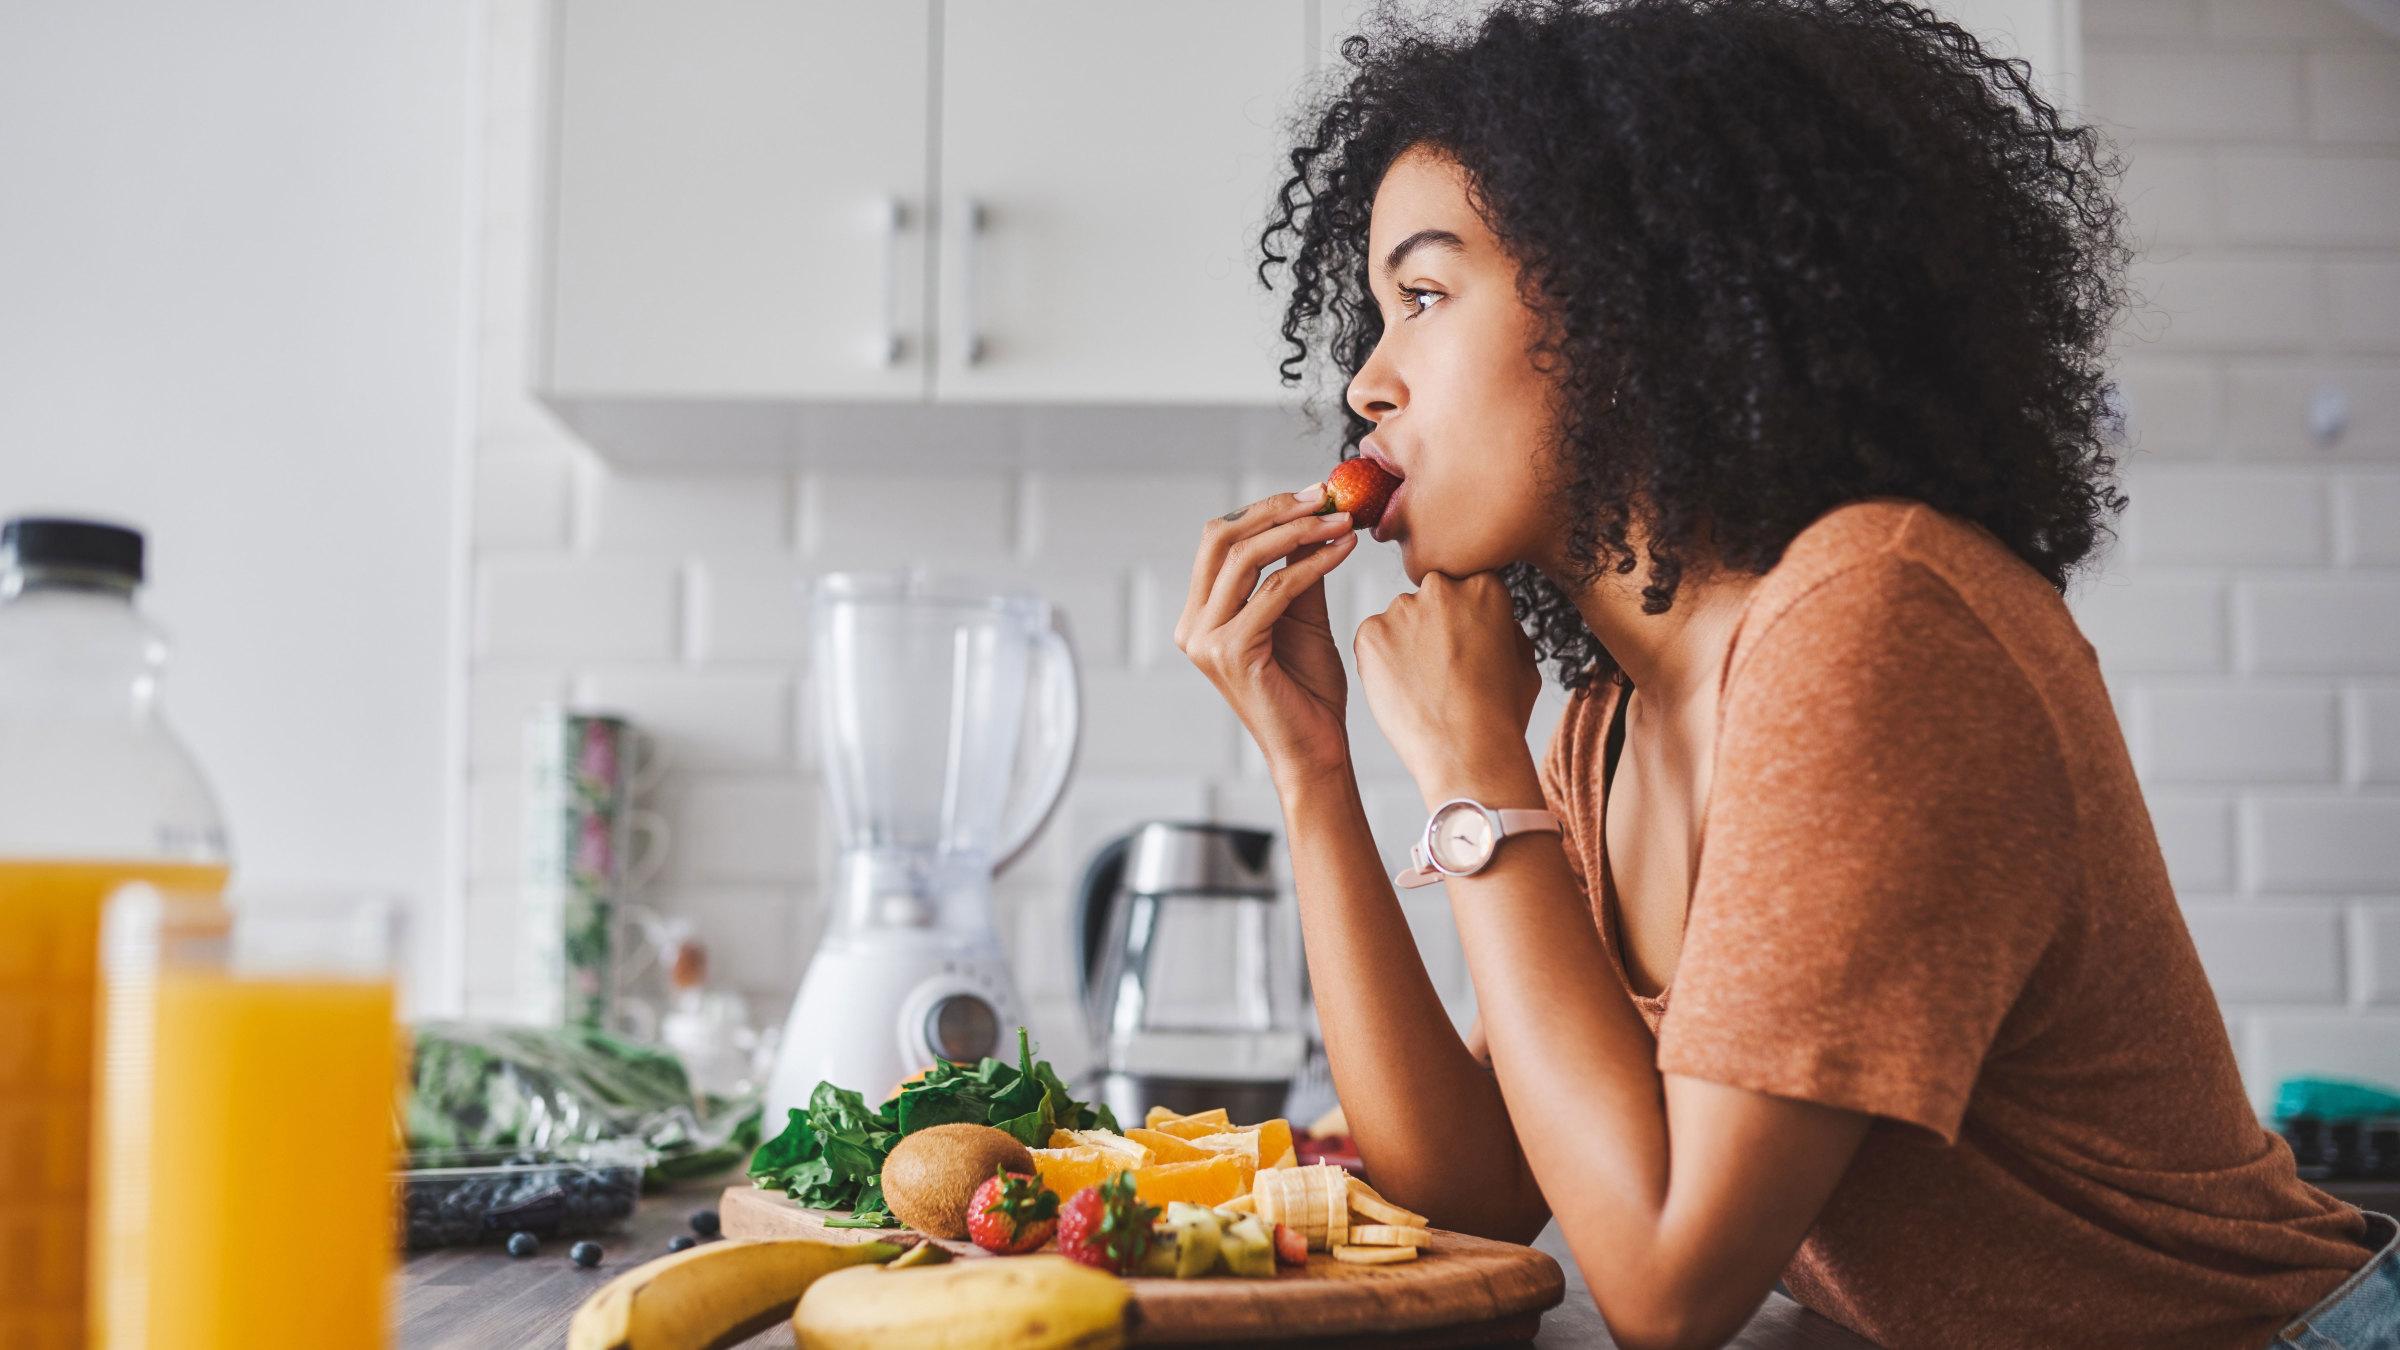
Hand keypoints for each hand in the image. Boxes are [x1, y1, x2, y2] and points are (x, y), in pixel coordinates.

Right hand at [1174, 485, 1361, 787]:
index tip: (1314, 494)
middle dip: (1275, 510)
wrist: (1316, 749)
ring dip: (1299, 531)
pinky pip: (1275, 590)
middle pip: (1221, 538)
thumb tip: (1311, 516)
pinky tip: (1343, 550)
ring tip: (1341, 520)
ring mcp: (1206, 640)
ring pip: (1245, 558)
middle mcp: (1194, 626)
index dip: (1265, 509)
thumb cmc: (1308, 690)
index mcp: (1201, 615)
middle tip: (1325, 497)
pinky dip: (1313, 564)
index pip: (1219, 540)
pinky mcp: (1231, 652)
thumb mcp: (1301, 617)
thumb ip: (1295, 570)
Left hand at [1354, 572, 1543, 800]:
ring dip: (1406, 643)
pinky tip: (1402, 690)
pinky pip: (1373, 640)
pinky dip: (1381, 662)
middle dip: (1434, 626)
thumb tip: (1492, 621)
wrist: (1467, 751)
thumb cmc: (1501, 714)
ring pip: (1399, 620)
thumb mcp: (1524, 662)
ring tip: (1423, 686)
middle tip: (1442, 669)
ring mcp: (1401, 609)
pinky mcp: (1369, 633)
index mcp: (1483, 586)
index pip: (1465, 589)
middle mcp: (1440, 588)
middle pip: (1430, 599)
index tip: (1465, 648)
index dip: (1465, 621)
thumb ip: (1506, 628)